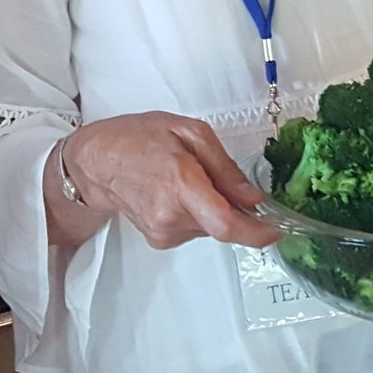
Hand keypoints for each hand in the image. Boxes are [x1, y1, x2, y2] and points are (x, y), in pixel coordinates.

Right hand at [60, 113, 281, 250]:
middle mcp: (172, 216)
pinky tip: (176, 192)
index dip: (258, 232)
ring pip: (210, 227)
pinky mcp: (160, 240)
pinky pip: (195, 230)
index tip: (278, 229)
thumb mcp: (187, 132)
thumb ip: (224, 167)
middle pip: (224, 225)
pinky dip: (197, 214)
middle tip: (216, 177)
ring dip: (213, 208)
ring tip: (187, 178)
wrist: (94, 163)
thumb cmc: (136, 138)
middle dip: (233, 207)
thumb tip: (253, 197)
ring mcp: (164, 232)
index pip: (227, 225)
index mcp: (181, 185)